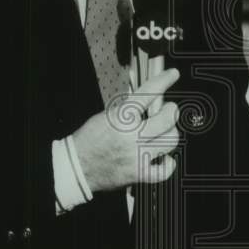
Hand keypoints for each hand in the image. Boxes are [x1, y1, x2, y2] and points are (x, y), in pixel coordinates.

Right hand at [71, 68, 180, 191]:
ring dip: (170, 133)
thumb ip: (129, 109)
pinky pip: (164, 170)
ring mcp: (137, 156)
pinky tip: (163, 157)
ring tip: (165, 132)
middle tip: (168, 110)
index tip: (172, 75)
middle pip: (167, 119)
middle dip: (171, 110)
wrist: (76, 166)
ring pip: (171, 141)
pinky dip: (168, 163)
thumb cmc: (88, 141)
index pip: (148, 93)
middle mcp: (132, 137)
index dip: (163, 81)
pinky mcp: (139, 174)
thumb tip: (150, 102)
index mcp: (121, 118)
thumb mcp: (106, 115)